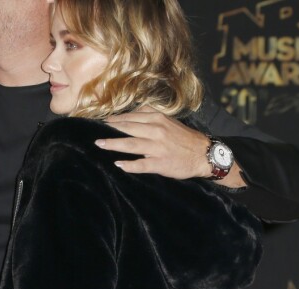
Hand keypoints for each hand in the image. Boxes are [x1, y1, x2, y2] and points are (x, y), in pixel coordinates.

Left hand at [95, 106, 243, 186]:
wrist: (204, 154)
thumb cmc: (184, 139)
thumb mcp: (168, 122)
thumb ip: (150, 117)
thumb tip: (131, 115)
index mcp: (157, 119)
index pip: (131, 118)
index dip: (115, 120)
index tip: (102, 121)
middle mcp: (156, 131)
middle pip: (127, 129)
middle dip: (109, 130)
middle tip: (94, 132)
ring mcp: (157, 147)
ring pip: (130, 145)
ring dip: (113, 145)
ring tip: (99, 144)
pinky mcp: (160, 163)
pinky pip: (141, 164)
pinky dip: (129, 165)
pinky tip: (118, 165)